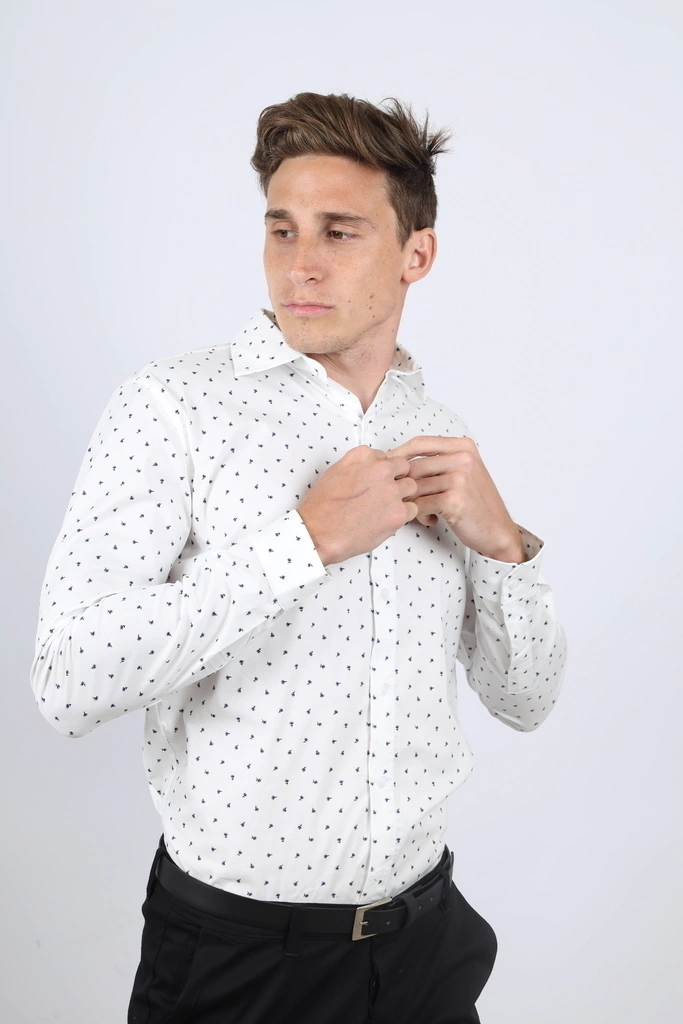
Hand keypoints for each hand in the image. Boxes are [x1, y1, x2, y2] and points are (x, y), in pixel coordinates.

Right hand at [297, 446, 418, 565]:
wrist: (318, 533)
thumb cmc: (322, 508)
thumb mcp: (335, 472)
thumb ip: (358, 466)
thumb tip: (369, 469)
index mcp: (363, 456)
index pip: (387, 457)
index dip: (384, 472)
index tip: (377, 481)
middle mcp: (379, 469)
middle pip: (404, 468)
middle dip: (397, 480)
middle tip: (384, 495)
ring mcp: (391, 490)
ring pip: (412, 487)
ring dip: (402, 497)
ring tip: (384, 509)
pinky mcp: (398, 512)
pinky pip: (413, 509)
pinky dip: (403, 515)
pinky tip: (386, 520)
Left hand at [386, 435, 524, 561]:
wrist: (497, 531)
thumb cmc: (476, 504)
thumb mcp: (462, 472)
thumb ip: (437, 462)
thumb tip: (396, 460)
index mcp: (463, 446)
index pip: (420, 443)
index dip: (398, 454)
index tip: (385, 466)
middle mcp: (463, 458)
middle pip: (413, 466)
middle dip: (403, 485)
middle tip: (404, 499)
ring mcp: (460, 478)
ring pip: (414, 487)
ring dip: (412, 503)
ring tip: (422, 511)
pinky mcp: (454, 499)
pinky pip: (420, 505)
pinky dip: (420, 515)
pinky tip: (430, 520)